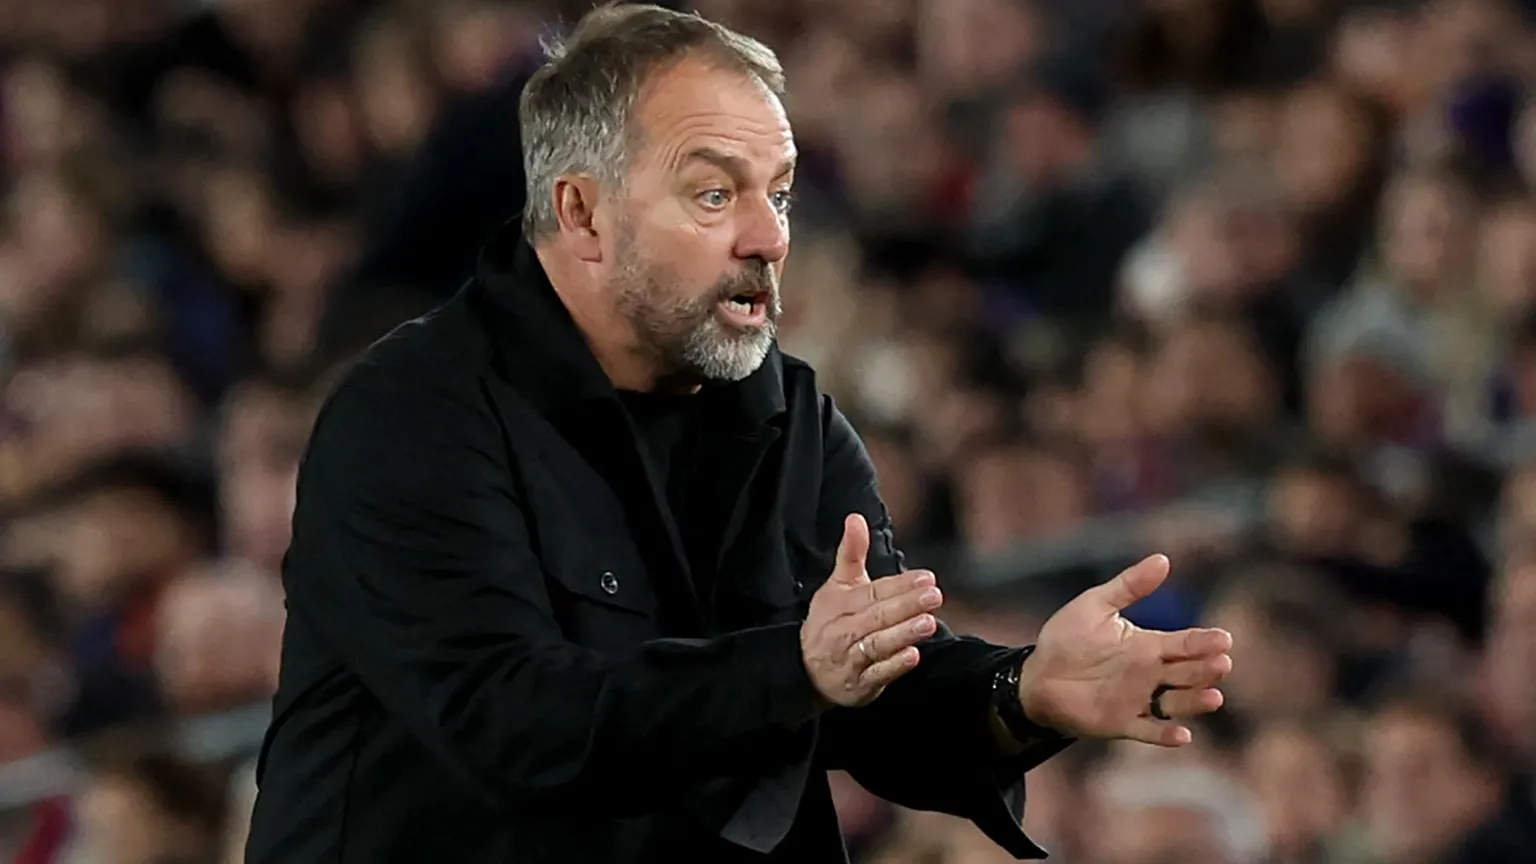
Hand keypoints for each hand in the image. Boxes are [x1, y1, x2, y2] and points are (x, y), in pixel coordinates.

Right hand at [801, 514, 943, 706]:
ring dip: (903, 634)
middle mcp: (844, 629)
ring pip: (877, 644)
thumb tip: (856, 518)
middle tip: (934, 595)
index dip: (899, 585)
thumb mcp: (837, 586)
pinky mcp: (858, 683)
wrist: (805, 670)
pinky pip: (876, 674)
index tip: (926, 577)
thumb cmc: (829, 622)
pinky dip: (894, 666)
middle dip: (906, 605)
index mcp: (840, 603)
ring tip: (929, 623)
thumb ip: (851, 553)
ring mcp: (850, 658)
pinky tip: (913, 656)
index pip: (873, 592)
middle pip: (877, 616)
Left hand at [1018, 554, 1232, 745]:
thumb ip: (1129, 586)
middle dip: (1206, 669)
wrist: (1037, 676)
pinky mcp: (1121, 723)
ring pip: (1176, 703)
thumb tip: (1163, 559)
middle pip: (1187, 673)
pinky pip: (1148, 731)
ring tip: (1214, 697)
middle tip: (1222, 664)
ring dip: (1195, 702)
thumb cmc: (1067, 638)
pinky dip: (1165, 735)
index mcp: (1148, 645)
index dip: (1204, 641)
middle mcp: (1150, 674)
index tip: (1224, 639)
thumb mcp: (1095, 606)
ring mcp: (1138, 700)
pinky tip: (1182, 736)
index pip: (1184, 643)